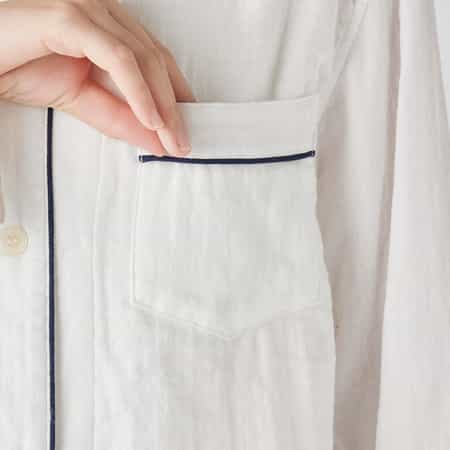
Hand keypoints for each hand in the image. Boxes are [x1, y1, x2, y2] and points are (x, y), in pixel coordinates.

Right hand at [0, 0, 195, 155]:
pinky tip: (151, 120)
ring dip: (163, 105)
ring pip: (143, 58)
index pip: (154, 59)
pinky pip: (118, 58)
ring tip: (172, 140)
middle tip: (183, 143)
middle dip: (174, 107)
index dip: (176, 94)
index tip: (187, 127)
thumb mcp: (78, 99)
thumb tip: (154, 137)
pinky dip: (138, 92)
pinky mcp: (70, 17)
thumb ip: (117, 115)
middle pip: (155, 59)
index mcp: (106, 25)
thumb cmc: (15, 66)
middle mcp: (102, 10)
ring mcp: (87, 8)